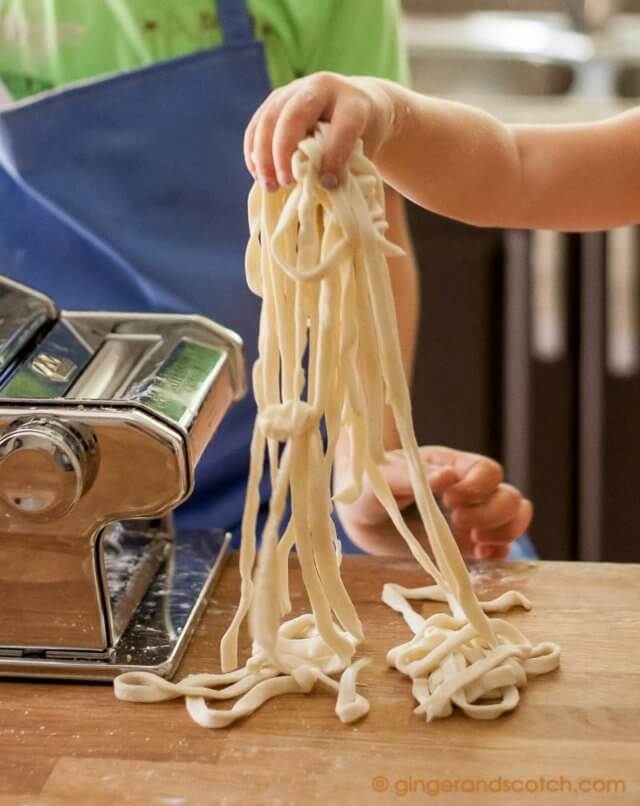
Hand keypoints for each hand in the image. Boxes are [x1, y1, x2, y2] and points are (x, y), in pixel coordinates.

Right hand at [244, 72, 396, 190]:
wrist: (358, 103)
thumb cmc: (363, 136)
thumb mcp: (366, 149)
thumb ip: (347, 165)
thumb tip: (320, 189)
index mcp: (353, 103)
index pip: (343, 127)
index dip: (334, 157)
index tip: (329, 184)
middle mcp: (323, 88)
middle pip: (294, 115)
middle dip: (284, 152)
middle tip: (286, 183)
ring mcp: (295, 90)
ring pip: (269, 119)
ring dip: (264, 156)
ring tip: (269, 186)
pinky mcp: (277, 99)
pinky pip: (257, 125)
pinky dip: (254, 152)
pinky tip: (258, 174)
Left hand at [335, 445, 532, 560]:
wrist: (361, 514)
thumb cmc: (369, 486)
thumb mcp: (383, 477)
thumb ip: (412, 476)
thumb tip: (448, 476)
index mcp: (451, 466)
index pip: (488, 471)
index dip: (477, 487)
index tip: (449, 499)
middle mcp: (469, 490)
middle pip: (510, 496)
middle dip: (491, 513)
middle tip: (457, 522)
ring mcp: (472, 516)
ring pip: (516, 517)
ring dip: (504, 532)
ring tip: (474, 542)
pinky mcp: (469, 543)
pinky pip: (503, 545)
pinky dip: (500, 551)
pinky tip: (477, 554)